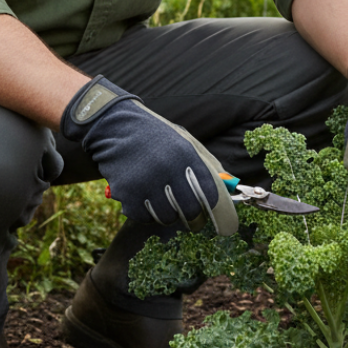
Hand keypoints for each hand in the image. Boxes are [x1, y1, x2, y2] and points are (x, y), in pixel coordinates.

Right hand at [61, 75, 238, 234]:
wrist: (116, 128)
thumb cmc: (155, 137)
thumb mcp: (184, 141)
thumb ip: (207, 163)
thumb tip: (231, 185)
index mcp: (185, 155)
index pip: (209, 194)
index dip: (212, 208)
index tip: (212, 214)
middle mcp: (167, 169)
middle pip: (190, 211)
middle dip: (193, 218)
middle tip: (192, 218)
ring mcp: (146, 183)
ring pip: (167, 218)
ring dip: (168, 215)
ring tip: (164, 202)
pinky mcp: (127, 194)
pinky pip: (144, 217)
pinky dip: (146, 213)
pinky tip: (145, 198)